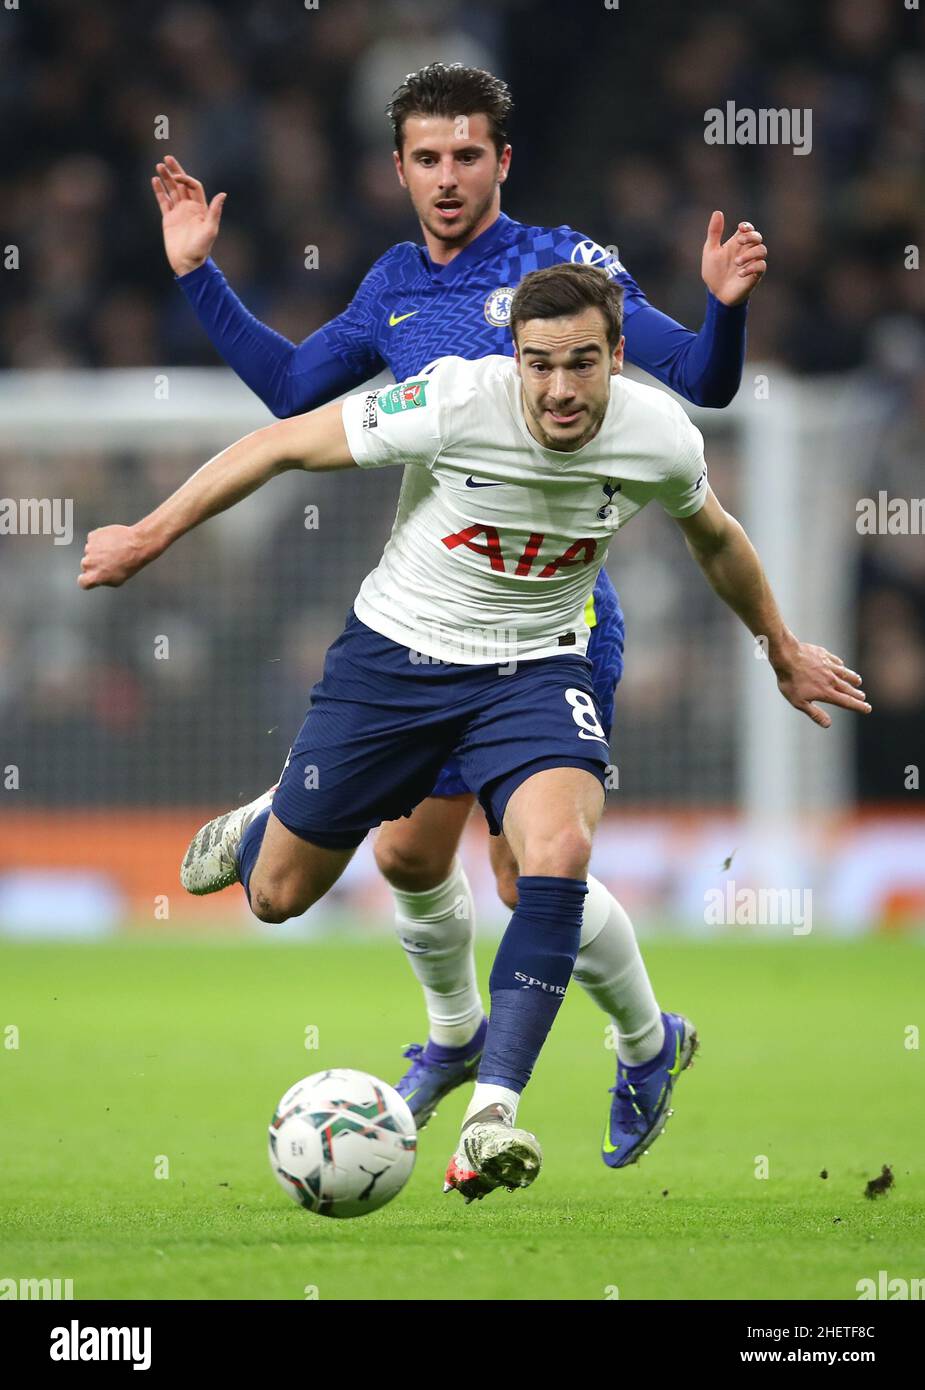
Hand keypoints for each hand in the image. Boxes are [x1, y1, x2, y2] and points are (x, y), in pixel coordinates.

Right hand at [78, 525, 150, 589]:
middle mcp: (88, 563)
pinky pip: (93, 539)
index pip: (82, 581)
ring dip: (98, 551)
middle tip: (108, 561)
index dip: (87, 579)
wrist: (136, 545)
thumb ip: (103, 580)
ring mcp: (89, 548)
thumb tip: (100, 578)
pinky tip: (112, 541)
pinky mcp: (92, 536)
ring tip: (113, 550)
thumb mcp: (118, 580)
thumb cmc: (130, 563)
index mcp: (94, 576)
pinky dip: (100, 540)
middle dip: (94, 564)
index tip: (91, 577)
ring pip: (90, 551)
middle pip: (86, 565)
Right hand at [152, 154, 225, 276]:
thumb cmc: (201, 249)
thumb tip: (223, 194)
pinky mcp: (169, 219)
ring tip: (158, 165)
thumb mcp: (210, 230)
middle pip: (182, 184)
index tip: (176, 176)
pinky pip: (163, 201)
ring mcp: (179, 212)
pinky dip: (159, 191)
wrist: (188, 263)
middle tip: (167, 157)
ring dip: (166, 178)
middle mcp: (190, 207)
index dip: (186, 178)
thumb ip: (215, 211)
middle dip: (175, 171)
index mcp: (201, 208)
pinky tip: (154, 180)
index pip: (193, 186)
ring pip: (172, 190)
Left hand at [701, 211, 766, 305]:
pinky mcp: (755, 275)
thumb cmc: (713, 272)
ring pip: (762, 250)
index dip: (747, 226)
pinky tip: (740, 273)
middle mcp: (746, 251)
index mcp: (737, 243)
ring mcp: (752, 263)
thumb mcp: (710, 251)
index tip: (740, 229)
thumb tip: (718, 212)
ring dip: (750, 254)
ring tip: (736, 263)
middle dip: (751, 236)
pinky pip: (761, 267)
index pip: (748, 229)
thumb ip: (714, 232)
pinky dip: (752, 268)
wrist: (716, 294)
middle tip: (739, 241)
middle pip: (758, 237)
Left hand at [771, 640, 870, 727]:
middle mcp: (831, 679)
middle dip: (856, 694)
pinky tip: (841, 666)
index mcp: (826, 692)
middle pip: (848, 688)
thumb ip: (814, 713)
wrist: (787, 656)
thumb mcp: (799, 702)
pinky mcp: (824, 655)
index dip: (858, 706)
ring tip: (858, 681)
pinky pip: (836, 661)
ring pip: (845, 673)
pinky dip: (841, 665)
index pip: (847, 702)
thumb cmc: (790, 681)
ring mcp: (828, 666)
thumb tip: (828, 724)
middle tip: (863, 697)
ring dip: (853, 678)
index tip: (868, 709)